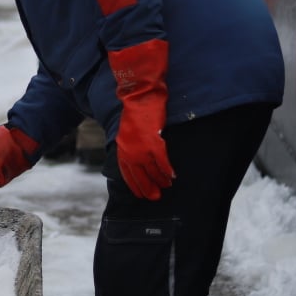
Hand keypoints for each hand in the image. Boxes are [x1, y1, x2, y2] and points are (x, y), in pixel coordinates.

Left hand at [110, 40, 173, 199]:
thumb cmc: (135, 111)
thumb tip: (137, 156)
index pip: (127, 173)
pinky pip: (162, 162)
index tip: (140, 194)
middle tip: (154, 198)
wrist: (140, 97)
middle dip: (147, 188)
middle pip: (139, 176)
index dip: (134, 185)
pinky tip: (172, 176)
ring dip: (160, 180)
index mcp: (122, 149)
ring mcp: (141, 149)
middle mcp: (129, 152)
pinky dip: (167, 170)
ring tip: (167, 186)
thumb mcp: (127, 131)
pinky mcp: (153, 144)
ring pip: (152, 171)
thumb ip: (130, 144)